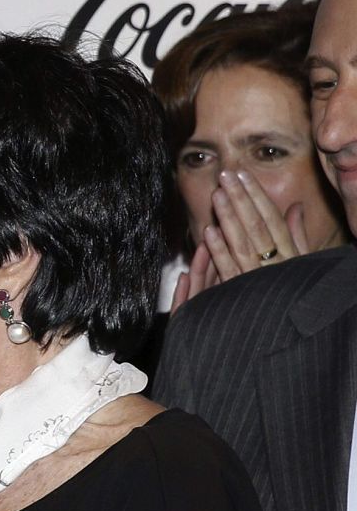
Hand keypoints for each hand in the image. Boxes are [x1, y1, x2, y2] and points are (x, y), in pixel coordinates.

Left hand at [181, 170, 310, 308]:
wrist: (294, 334)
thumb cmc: (295, 294)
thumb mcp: (300, 263)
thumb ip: (296, 235)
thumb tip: (296, 206)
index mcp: (290, 254)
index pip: (272, 219)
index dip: (257, 196)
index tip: (243, 175)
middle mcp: (276, 264)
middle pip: (256, 226)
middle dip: (241, 199)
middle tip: (226, 175)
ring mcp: (258, 279)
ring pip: (242, 244)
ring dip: (229, 218)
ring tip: (218, 194)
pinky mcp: (242, 295)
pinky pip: (229, 270)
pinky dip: (220, 251)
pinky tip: (209, 232)